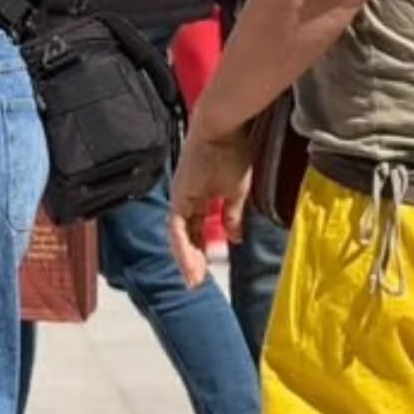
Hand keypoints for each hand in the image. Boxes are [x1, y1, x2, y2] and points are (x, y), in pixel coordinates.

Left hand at [169, 111, 252, 288]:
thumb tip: (234, 239)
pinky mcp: (178, 197)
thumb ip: (232, 216)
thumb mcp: (236, 193)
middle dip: (191, 260)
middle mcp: (185, 199)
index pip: (198, 229)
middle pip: (186, 236)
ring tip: (194, 281)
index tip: (207, 269)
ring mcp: (180, 198)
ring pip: (179, 236)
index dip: (202, 249)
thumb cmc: (232, 154)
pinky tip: (190, 265)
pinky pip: (177, 228)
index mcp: (200, 197)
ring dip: (186, 259)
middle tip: (196, 283)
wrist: (223, 130)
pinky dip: (183, 248)